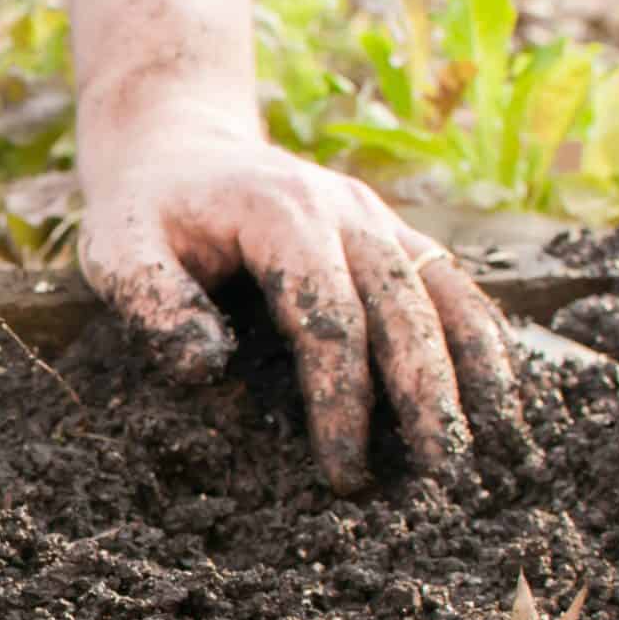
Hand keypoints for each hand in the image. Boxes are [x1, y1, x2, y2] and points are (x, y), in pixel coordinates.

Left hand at [70, 87, 518, 491]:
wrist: (178, 147)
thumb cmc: (145, 213)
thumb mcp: (117, 250)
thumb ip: (152, 303)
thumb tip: (207, 368)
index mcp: (280, 213)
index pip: (328, 314)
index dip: (342, 396)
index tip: (344, 469)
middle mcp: (345, 209)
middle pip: (403, 305)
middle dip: (425, 392)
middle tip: (441, 472)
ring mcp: (377, 217)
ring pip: (444, 290)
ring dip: (473, 366)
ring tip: (497, 441)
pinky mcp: (392, 233)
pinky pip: (451, 282)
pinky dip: (481, 335)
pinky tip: (501, 392)